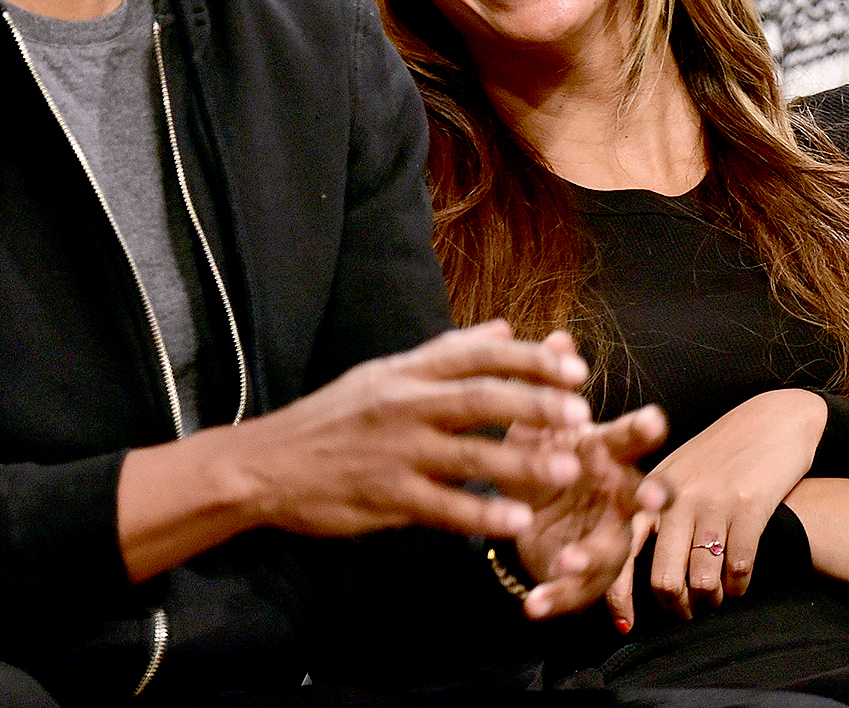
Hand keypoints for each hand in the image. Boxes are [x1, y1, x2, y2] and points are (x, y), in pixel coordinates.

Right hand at [234, 321, 593, 540]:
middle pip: (480, 399)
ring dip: (522, 462)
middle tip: (582, 414)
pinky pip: (443, 506)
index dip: (529, 359)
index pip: (477, 354)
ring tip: (568, 468)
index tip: (575, 368)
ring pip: (469, 455)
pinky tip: (519, 520)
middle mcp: (404, 405)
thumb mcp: (385, 373)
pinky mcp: (386, 497)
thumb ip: (446, 354)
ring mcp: (395, 452)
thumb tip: (502, 328)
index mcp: (407, 372)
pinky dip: (482, 513)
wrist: (266, 463)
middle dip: (535, 405)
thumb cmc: (332, 418)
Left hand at [511, 405, 670, 619]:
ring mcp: (606, 538)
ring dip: (592, 556)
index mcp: (606, 454)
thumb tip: (560, 337)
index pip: (631, 438)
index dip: (644, 430)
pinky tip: (532, 606)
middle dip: (650, 496)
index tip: (653, 420)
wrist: (526, 512)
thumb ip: (547, 387)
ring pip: (610, 550)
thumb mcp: (535, 424)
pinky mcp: (584, 576)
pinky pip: (574, 591)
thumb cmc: (542, 458)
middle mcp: (616, 497)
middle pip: (644, 496)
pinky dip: (555, 598)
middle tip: (650, 499)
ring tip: (569, 561)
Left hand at [637, 389, 826, 622]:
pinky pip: (738, 567)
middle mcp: (674, 498)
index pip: (622, 550)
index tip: (625, 625)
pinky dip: (739, 586)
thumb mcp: (677, 473)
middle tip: (686, 614)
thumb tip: (642, 571)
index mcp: (650, 491)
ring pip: (702, 580)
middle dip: (675, 608)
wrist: (772, 419)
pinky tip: (740, 584)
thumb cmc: (720, 453)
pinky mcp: (749, 506)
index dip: (618, 594)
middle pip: (663, 578)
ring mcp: (711, 502)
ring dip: (711, 600)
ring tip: (716, 599)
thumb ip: (657, 512)